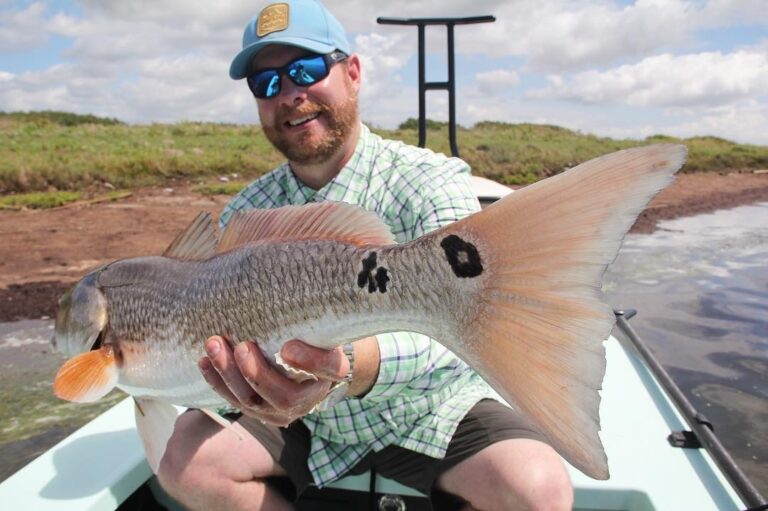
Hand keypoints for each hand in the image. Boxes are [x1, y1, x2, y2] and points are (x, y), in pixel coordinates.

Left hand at [198, 337, 349, 425]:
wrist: (304, 364)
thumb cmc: (310, 338)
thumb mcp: (316, 329)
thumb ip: (308, 328)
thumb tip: (286, 338)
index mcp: (332, 372)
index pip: (329, 368)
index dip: (310, 361)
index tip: (288, 347)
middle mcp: (309, 399)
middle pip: (284, 396)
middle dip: (257, 373)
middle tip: (241, 346)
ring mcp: (282, 411)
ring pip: (253, 401)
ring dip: (229, 373)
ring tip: (214, 345)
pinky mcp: (260, 412)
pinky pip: (235, 401)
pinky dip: (217, 381)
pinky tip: (203, 362)